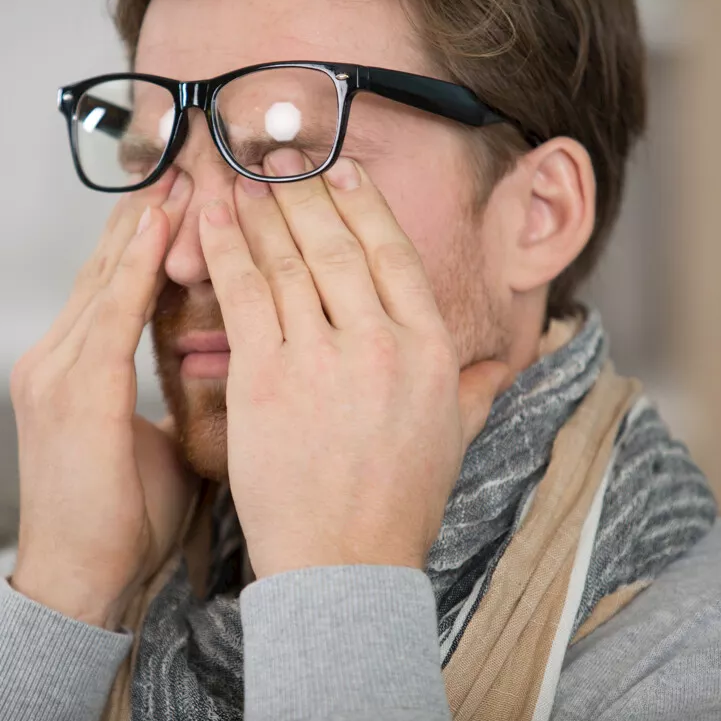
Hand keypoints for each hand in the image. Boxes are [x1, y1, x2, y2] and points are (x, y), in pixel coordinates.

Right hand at [9, 170, 197, 627]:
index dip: (148, 235)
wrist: (78, 585)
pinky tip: (166, 222)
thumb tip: (223, 370)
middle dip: (149, 210)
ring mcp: (54, 369)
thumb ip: (172, 396)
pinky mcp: (70, 390)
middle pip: (108, 264)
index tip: (185, 192)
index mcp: (72, 370)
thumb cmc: (123, 522)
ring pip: (108, 273)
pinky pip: (111, 310)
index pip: (115, 285)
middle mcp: (54, 356)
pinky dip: (139, 262)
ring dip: (149, 219)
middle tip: (188, 155)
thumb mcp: (153, 443)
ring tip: (183, 166)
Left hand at [198, 151, 510, 577]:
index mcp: (428, 350)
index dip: (362, 205)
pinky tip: (213, 216)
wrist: (345, 565)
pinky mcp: (266, 378)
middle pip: (336, 245)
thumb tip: (507, 360)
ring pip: (287, 261)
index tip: (340, 171)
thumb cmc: (397, 505)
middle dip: (304, 192)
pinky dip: (225, 248)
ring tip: (242, 175)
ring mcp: (321, 358)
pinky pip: (243, 294)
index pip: (392, 255)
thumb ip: (477, 387)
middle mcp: (379, 343)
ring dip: (261, 209)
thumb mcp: (454, 438)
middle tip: (280, 156)